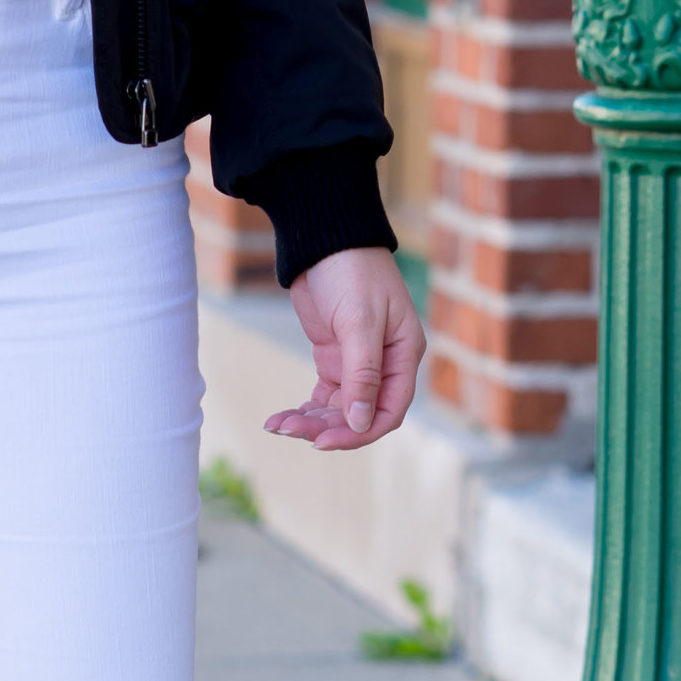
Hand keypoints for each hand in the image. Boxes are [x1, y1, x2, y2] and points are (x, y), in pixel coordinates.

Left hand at [266, 245, 424, 449]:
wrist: (324, 239)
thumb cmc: (351, 271)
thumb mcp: (359, 321)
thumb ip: (362, 373)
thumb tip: (359, 422)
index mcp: (403, 355)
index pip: (389, 410)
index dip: (359, 432)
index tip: (323, 441)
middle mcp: (385, 364)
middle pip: (360, 414)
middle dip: (326, 427)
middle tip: (290, 430)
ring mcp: (358, 363)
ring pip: (339, 409)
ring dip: (310, 420)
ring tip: (277, 425)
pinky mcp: (334, 358)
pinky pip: (323, 396)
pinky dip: (305, 408)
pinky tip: (280, 418)